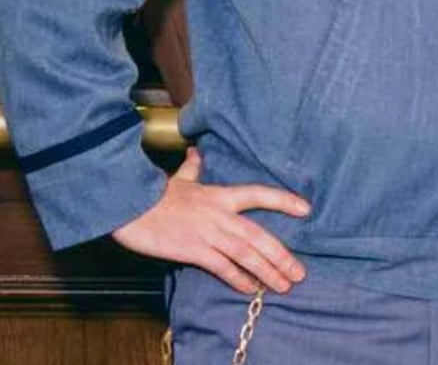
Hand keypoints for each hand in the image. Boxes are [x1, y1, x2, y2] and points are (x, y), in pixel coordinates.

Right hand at [110, 148, 310, 295]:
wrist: (128, 206)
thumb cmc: (153, 194)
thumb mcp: (179, 178)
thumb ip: (193, 167)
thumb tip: (196, 151)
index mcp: (221, 195)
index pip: (260, 194)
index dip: (284, 201)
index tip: (306, 209)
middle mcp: (220, 214)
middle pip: (259, 235)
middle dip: (281, 255)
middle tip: (299, 273)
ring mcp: (208, 233)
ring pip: (245, 253)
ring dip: (267, 270)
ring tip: (283, 285)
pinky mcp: (192, 250)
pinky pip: (221, 267)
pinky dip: (237, 278)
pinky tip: (251, 289)